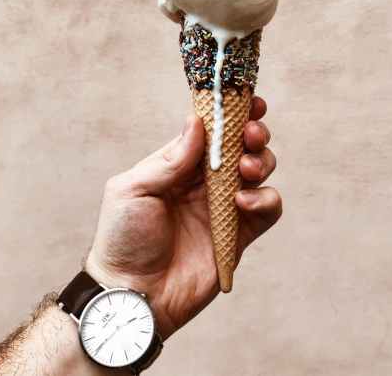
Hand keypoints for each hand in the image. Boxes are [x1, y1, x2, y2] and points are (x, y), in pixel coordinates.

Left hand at [86, 97, 281, 339]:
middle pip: (242, 146)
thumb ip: (170, 158)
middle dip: (252, 133)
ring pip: (260, 171)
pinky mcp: (240, 233)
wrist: (133, 292)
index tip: (246, 100)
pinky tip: (242, 203)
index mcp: (180, 166)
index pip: (211, 131)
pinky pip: (268, 208)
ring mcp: (224, 206)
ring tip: (245, 169)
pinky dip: (264, 200)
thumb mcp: (133, 189)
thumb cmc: (123, 238)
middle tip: (250, 134)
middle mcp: (205, 182)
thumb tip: (196, 121)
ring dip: (261, 162)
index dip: (230, 113)